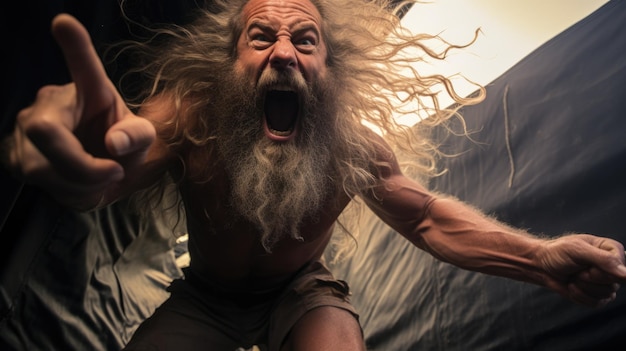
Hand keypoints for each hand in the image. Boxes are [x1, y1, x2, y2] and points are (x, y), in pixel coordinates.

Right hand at [5, 14, 155, 209]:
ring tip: (102, 178)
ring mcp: (26, 129)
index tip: (65, 23)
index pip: (82, 65)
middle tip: (114, 171)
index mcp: (90, 90)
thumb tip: (112, 142)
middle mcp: (50, 103)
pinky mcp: (17, 156)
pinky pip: (38, 182)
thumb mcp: (142, 140)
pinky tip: (81, 185)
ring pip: (41, 167)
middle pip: (45, 133)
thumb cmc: (122, 146)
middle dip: (81, 165)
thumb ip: (138, 136)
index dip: (74, 45)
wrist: (104, 174)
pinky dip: (69, 193)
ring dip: (81, 184)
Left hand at [538, 234, 625, 306]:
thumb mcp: (578, 250)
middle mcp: (612, 267)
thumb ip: (604, 260)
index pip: (621, 269)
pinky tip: (572, 286)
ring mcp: (606, 282)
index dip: (600, 270)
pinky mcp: (598, 296)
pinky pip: (597, 303)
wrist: (541, 266)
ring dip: (583, 287)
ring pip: (606, 294)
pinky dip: (580, 296)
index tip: (584, 262)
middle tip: (577, 269)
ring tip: (574, 276)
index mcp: (612, 250)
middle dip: (589, 278)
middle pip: (614, 283)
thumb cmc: (557, 253)